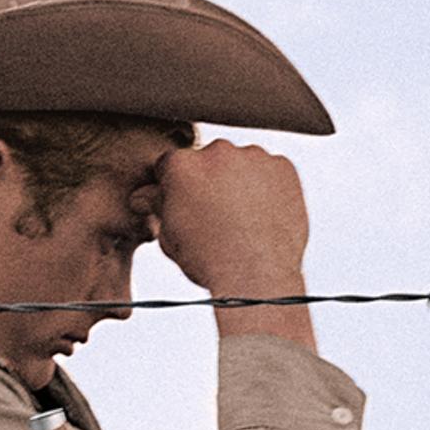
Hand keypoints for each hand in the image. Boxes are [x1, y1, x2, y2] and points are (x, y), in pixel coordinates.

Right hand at [153, 140, 314, 349]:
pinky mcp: (283, 167)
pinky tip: (265, 215)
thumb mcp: (171, 237)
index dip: (179, 188)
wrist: (257, 277)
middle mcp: (216, 152)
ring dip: (241, 182)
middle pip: (210, 161)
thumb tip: (145, 196)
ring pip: (243, 164)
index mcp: (181, 166)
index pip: (173, 167)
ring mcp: (253, 157)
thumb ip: (159, 207)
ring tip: (245, 220)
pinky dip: (270, 187)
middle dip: (211, 181)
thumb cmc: (209, 261)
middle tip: (220, 215)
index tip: (188, 206)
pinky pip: (273, 171)